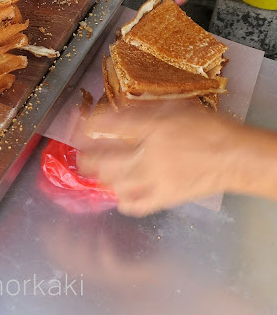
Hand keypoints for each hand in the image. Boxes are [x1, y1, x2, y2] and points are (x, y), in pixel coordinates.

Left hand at [76, 104, 243, 216]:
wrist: (234, 156)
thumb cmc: (208, 129)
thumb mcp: (175, 109)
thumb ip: (146, 111)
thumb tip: (119, 111)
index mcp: (152, 128)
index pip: (110, 124)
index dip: (90, 125)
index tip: (80, 125)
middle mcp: (149, 154)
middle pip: (104, 160)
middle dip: (86, 158)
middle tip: (81, 156)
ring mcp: (155, 179)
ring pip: (114, 183)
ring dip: (101, 178)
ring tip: (98, 174)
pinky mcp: (164, 197)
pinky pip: (135, 205)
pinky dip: (123, 202)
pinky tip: (120, 195)